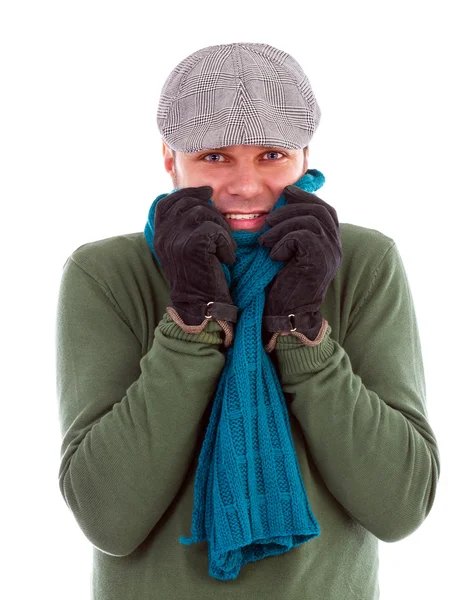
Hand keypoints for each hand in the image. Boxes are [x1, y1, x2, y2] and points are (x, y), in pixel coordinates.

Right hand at [154, 186, 237, 324]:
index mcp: (159, 235)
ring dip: (221, 229)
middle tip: (222, 228)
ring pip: (204, 213)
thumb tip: (203, 196)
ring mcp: (175, 239)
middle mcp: (163, 235)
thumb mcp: (183, 249)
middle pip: (188, 203)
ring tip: (224, 248)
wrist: (200, 305)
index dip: (187, 192)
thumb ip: (184, 226)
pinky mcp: (193, 244)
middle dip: (210, 210)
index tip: (206, 192)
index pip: (166, 202)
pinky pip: (216, 230)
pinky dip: (226, 244)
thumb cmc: (199, 277)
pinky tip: (226, 259)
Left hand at [258, 185, 342, 339]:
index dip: (306, 197)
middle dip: (291, 208)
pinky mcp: (320, 261)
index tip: (286, 192)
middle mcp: (335, 247)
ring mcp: (330, 254)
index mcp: (329, 243)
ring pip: (309, 221)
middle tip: (269, 220)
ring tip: (264, 241)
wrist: (286, 313)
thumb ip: (293, 232)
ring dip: (281, 227)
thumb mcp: (289, 252)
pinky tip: (273, 255)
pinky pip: (302, 236)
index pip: (325, 210)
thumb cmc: (282, 284)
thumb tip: (282, 204)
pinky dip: (282, 242)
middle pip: (319, 210)